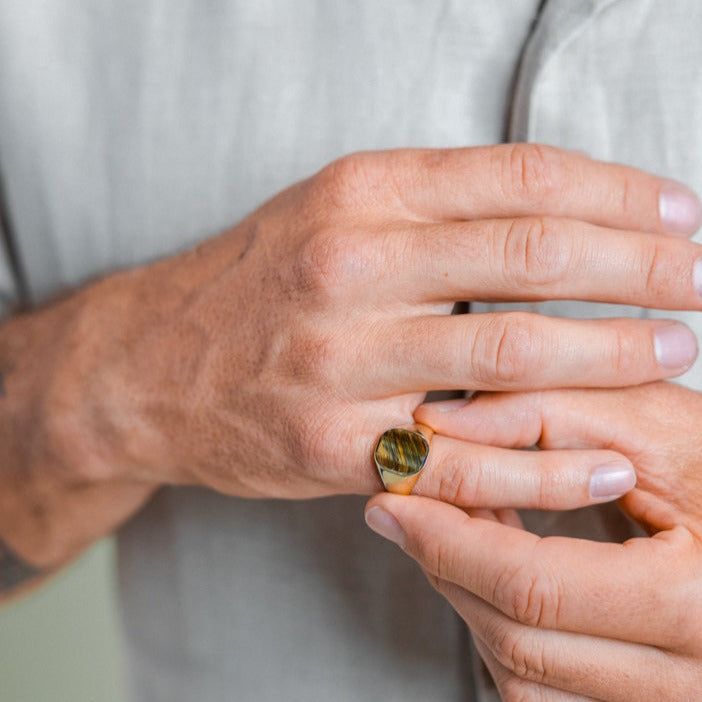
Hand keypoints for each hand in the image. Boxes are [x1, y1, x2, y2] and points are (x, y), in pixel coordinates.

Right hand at [64, 145, 701, 505]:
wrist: (146, 366)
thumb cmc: (251, 283)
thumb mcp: (327, 211)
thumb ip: (429, 206)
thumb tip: (551, 212)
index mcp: (356, 196)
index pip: (518, 177)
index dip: (617, 192)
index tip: (679, 212)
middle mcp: (349, 268)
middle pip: (531, 257)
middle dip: (642, 267)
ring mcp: (340, 363)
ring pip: (510, 354)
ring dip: (614, 354)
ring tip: (677, 351)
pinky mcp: (333, 448)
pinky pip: (462, 458)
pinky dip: (544, 464)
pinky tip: (607, 461)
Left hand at [360, 382, 701, 699]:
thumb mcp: (655, 421)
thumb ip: (543, 409)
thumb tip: (437, 424)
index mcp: (701, 604)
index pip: (535, 589)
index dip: (448, 542)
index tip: (394, 503)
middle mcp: (693, 681)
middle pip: (520, 642)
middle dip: (446, 569)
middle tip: (408, 510)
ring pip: (526, 679)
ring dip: (472, 600)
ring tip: (459, 531)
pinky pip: (550, 693)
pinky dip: (506, 630)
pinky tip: (499, 571)